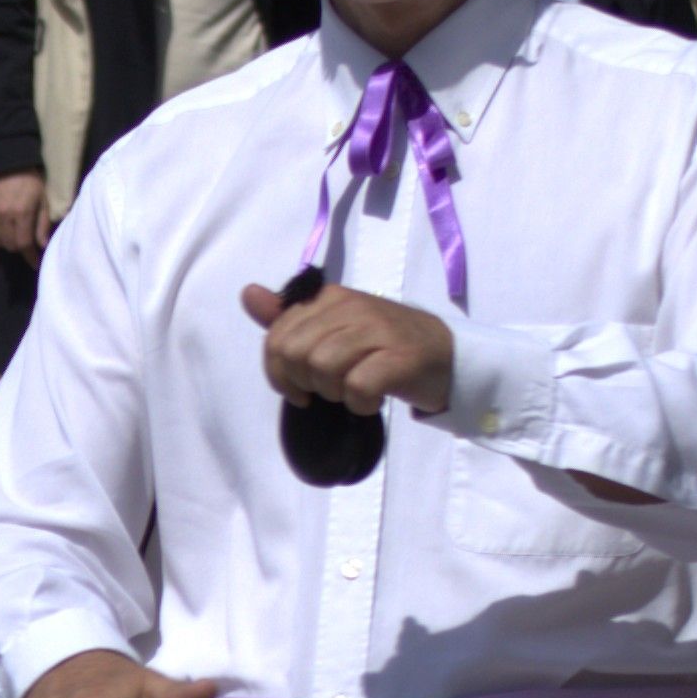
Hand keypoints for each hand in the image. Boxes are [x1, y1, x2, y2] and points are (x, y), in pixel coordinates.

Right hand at [0, 171, 55, 262]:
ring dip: (10, 245)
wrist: (8, 166)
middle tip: (28, 246)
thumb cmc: (31, 184)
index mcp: (22, 213)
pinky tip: (5, 234)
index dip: (30, 257)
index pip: (24, 243)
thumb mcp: (43, 201)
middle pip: (11, 245)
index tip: (35, 264)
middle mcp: (5, 216)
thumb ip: (42, 224)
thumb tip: (43, 246)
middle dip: (21, 249)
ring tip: (17, 239)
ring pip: (0, 242)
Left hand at [240, 276, 457, 421]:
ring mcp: (378, 330)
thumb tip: (247, 294)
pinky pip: (358, 387)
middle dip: (307, 382)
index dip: (280, 372)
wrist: (449, 358)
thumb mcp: (335, 327)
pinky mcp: (400, 358)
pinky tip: (374, 398)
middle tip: (332, 387)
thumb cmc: (386, 346)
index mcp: (331, 297)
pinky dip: (361, 403)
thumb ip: (289, 316)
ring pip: (323, 369)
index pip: (278, 336)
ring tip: (356, 389)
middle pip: (297, 354)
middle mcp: (353, 306)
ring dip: (336, 392)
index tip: (301, 386)